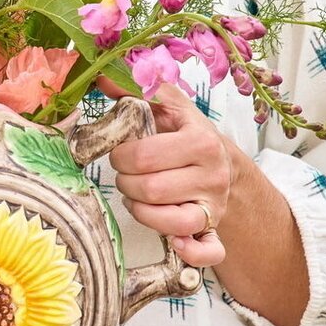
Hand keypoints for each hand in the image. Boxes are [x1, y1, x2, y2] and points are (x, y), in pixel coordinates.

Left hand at [103, 78, 235, 267]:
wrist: (224, 165)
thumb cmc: (186, 136)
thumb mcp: (168, 108)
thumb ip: (137, 90)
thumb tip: (101, 75)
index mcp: (200, 140)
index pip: (142, 155)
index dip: (120, 156)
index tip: (120, 152)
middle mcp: (212, 175)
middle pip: (149, 190)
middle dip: (126, 183)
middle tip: (127, 175)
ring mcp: (215, 206)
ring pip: (168, 221)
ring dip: (141, 211)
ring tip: (139, 197)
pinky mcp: (214, 230)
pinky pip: (207, 251)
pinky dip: (189, 250)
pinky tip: (174, 241)